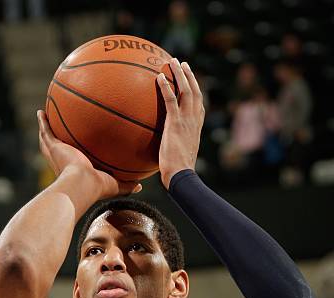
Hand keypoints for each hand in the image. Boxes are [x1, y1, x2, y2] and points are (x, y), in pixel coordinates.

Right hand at [37, 110, 141, 199]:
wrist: (82, 184)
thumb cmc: (97, 187)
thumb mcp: (115, 185)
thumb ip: (127, 184)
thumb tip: (140, 185)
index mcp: (77, 168)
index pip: (75, 158)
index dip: (74, 151)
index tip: (76, 145)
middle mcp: (64, 161)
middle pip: (58, 147)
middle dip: (56, 139)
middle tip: (56, 128)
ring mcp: (56, 154)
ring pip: (48, 138)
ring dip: (46, 128)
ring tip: (44, 116)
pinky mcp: (53, 147)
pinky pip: (46, 131)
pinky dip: (42, 122)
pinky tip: (41, 112)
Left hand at [157, 58, 204, 189]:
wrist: (181, 175)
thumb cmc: (178, 171)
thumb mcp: (178, 155)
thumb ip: (173, 146)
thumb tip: (163, 149)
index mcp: (196, 127)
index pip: (198, 105)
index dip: (195, 91)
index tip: (191, 81)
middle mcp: (194, 120)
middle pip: (195, 92)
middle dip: (189, 76)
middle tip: (182, 64)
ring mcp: (186, 121)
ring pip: (186, 91)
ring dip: (179, 74)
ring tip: (173, 62)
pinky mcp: (176, 123)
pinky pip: (171, 100)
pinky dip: (166, 87)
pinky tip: (158, 77)